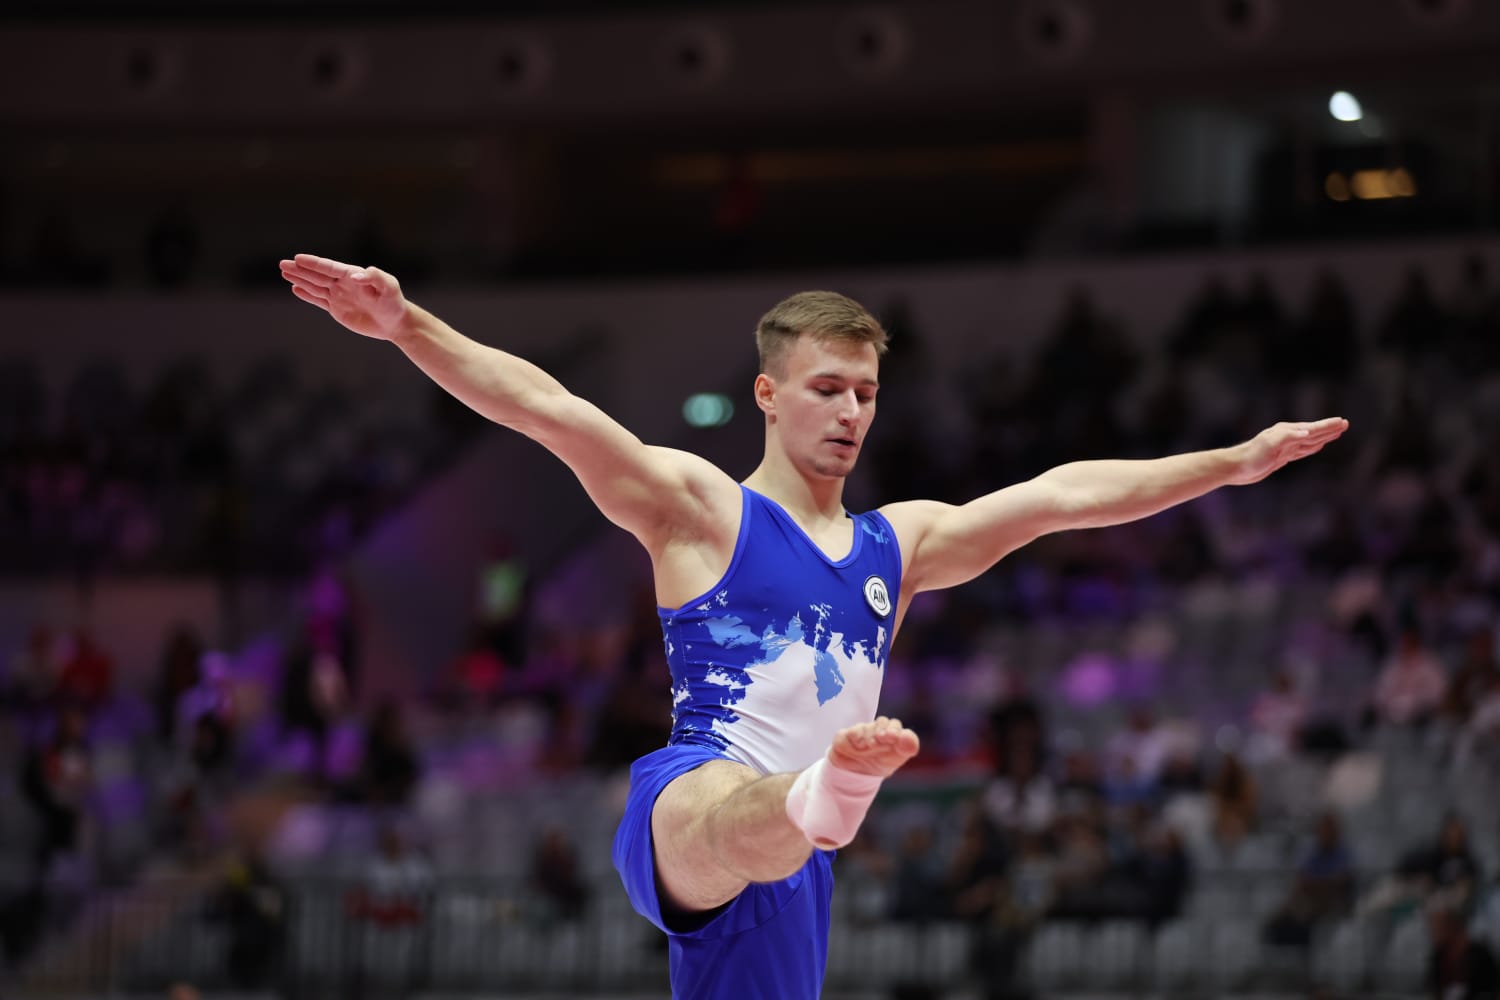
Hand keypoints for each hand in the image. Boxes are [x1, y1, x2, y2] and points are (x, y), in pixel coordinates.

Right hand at [279, 253, 407, 340]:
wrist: (396, 323)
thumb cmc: (394, 303)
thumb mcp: (389, 288)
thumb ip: (375, 278)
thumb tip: (355, 276)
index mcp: (352, 275)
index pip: (329, 268)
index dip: (313, 263)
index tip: (298, 258)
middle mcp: (343, 283)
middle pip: (317, 275)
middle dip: (300, 270)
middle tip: (282, 263)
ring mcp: (339, 296)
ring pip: (315, 286)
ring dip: (300, 279)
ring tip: (284, 272)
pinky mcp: (338, 309)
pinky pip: (319, 300)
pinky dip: (307, 295)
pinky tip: (295, 288)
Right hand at [827, 716, 920, 777]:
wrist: (855, 774)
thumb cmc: (880, 763)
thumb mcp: (898, 758)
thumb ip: (909, 746)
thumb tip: (908, 736)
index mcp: (892, 733)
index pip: (895, 725)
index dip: (895, 729)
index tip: (894, 737)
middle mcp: (877, 729)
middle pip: (882, 722)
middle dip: (883, 730)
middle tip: (882, 738)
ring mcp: (861, 731)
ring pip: (867, 727)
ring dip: (870, 736)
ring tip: (868, 747)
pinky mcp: (846, 735)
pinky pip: (851, 731)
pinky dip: (856, 736)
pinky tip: (858, 746)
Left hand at [1231, 417, 1348, 484]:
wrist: (1236, 467)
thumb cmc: (1251, 455)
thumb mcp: (1270, 445)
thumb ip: (1289, 437)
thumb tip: (1308, 433)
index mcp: (1287, 432)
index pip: (1313, 428)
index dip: (1328, 426)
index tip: (1342, 422)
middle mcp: (1288, 437)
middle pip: (1314, 432)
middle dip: (1330, 429)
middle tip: (1345, 424)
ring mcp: (1286, 447)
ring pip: (1310, 441)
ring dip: (1324, 437)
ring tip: (1336, 433)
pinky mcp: (1282, 457)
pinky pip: (1302, 450)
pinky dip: (1313, 447)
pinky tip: (1318, 445)